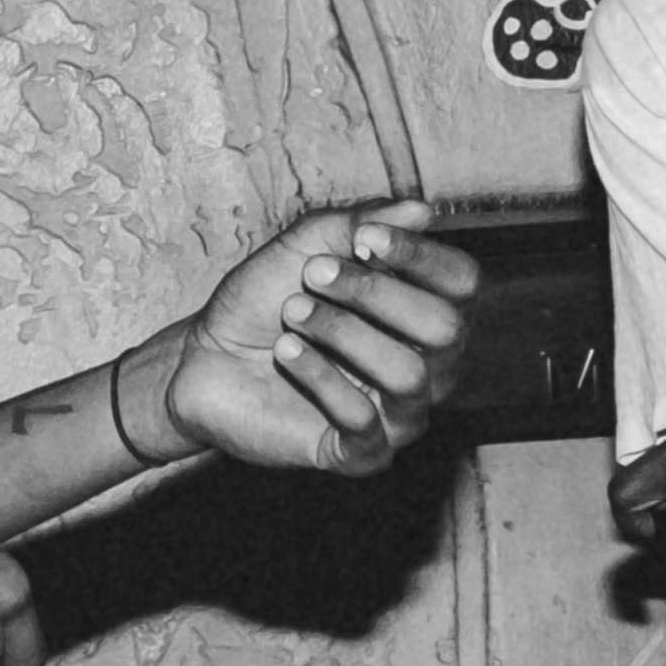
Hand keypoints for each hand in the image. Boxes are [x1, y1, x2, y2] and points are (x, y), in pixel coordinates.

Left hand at [157, 200, 475, 476]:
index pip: (462, 284)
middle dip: (378, 293)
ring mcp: (397, 415)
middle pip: (446, 329)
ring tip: (293, 313)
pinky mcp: (360, 454)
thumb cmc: (263, 301)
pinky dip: (320, 377)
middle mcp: (427, 366)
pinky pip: (365, 421)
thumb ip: (358, 224)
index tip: (365, 236)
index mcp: (422, 313)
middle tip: (315, 274)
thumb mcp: (303, 247)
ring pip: (409, 375)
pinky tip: (286, 353)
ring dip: (344, 333)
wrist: (203, 358)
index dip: (422, 256)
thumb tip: (422, 211)